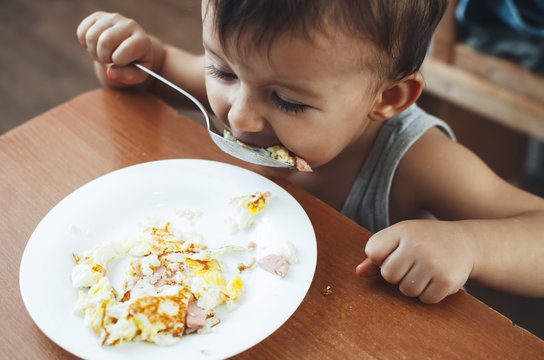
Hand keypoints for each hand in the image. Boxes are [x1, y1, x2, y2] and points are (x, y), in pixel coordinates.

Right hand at [76, 12, 153, 84]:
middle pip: (105, 42)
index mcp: (142, 40)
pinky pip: (82, 32)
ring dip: (94, 51)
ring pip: (91, 37)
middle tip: (109, 60)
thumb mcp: (136, 75)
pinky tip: (97, 45)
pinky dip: (85, 44)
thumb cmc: (133, 64)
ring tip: (104, 53)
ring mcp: (113, 18)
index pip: (127, 50)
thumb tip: (111, 73)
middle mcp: (129, 25)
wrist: (128, 50)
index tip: (121, 62)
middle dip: (103, 57)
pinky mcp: (98, 16)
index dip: (119, 61)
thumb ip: (127, 76)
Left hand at [356, 220, 476, 303]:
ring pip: (406, 290)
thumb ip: (377, 254)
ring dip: (413, 285)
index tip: (395, 253)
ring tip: (424, 271)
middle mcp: (417, 245)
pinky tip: (436, 279)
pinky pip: (425, 299)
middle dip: (397, 275)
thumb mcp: (400, 238)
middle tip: (412, 264)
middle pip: (389, 275)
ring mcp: (433, 263)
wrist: (465, 243)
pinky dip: (429, 294)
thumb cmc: (424, 240)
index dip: (381, 258)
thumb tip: (359, 273)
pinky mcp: (447, 281)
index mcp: (402, 231)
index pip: (373, 252)